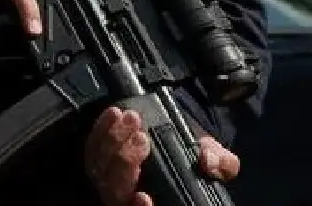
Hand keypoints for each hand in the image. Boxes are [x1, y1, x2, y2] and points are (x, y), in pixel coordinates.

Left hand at [84, 109, 240, 205]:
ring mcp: (109, 179)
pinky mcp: (97, 158)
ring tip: (131, 119)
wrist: (176, 137)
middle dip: (125, 164)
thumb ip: (219, 162)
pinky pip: (91, 147)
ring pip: (100, 169)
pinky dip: (101, 129)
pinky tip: (114, 114)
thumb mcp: (213, 159)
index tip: (144, 197)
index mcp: (153, 200)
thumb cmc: (194, 157)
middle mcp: (128, 197)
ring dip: (113, 142)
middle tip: (142, 139)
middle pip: (114, 192)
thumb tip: (209, 162)